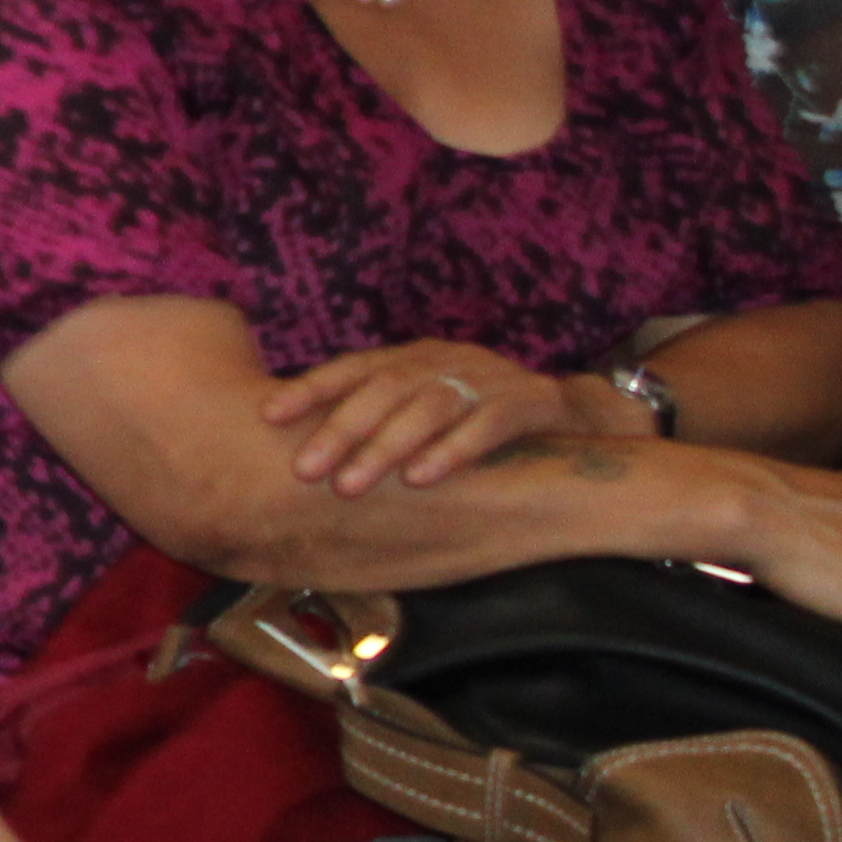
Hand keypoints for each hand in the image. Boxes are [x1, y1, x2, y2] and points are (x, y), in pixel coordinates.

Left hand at [261, 340, 607, 493]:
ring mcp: (488, 377)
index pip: (353, 367)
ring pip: (429, 406)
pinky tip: (422, 480)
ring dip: (386, 447)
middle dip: (340, 429)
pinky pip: (487, 424)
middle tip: (305, 470)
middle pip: (385, 388)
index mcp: (413, 356)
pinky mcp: (529, 401)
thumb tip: (302, 450)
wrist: (573, 413)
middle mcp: (445, 359)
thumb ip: (376, 415)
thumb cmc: (477, 416)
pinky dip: (452, 451)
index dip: (310, 388)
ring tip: (350, 485)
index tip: (267, 415)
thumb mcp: (425, 404)